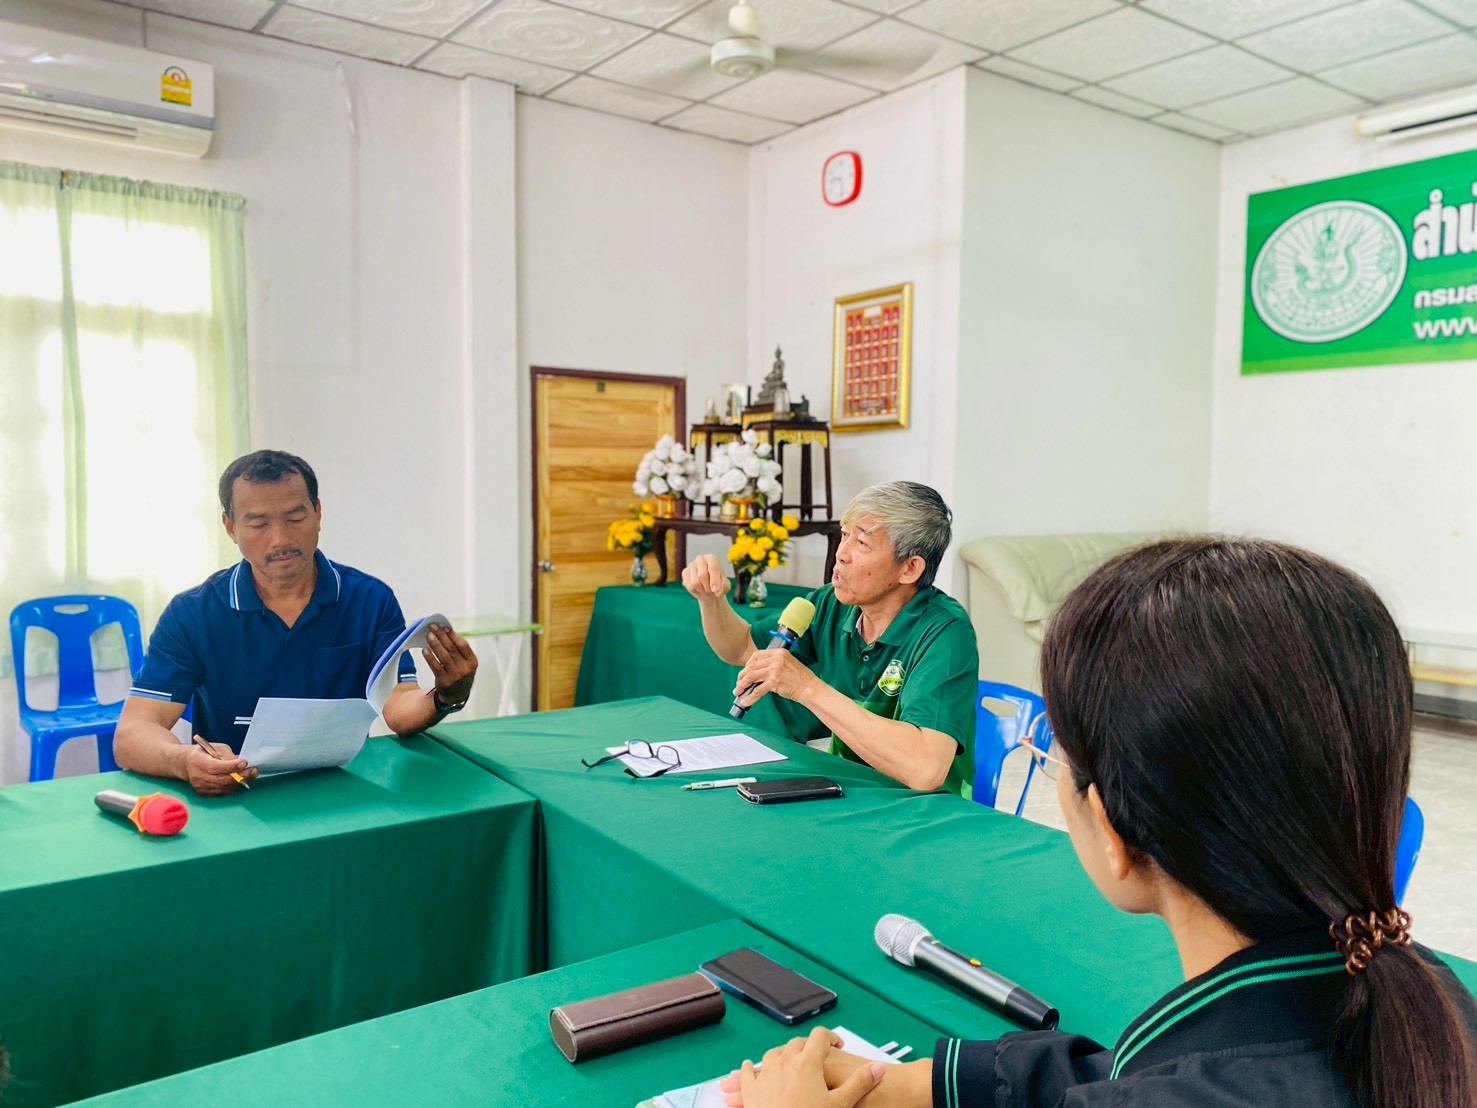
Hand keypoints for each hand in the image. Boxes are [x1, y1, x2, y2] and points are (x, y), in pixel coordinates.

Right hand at [182, 740, 256, 795]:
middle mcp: (198, 777)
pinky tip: (241, 779)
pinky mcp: (205, 793)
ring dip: (240, 781)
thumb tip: (240, 762)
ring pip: (224, 787)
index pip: (216, 767)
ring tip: (251, 773)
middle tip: (254, 770)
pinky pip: (223, 791)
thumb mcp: (214, 747)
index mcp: (198, 762)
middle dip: (241, 775)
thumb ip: (227, 754)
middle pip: (222, 780)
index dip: (231, 766)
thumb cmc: (203, 753)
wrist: (185, 764)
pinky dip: (233, 785)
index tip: (244, 762)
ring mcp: (201, 787)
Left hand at [423, 624, 476, 704]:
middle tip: (433, 627)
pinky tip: (425, 650)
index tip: (444, 627)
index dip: (453, 635)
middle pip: (452, 648)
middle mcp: (465, 669)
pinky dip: (430, 658)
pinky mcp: (445, 681)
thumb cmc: (460, 673)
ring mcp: (455, 676)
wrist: (457, 695)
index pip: (463, 644)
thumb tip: (445, 631)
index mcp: (472, 661)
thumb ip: (458, 649)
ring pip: (444, 656)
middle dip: (441, 636)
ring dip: (435, 644)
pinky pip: (436, 667)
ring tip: (428, 635)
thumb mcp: (465, 662)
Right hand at [682, 553, 731, 601]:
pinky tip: (700, 590)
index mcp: (712, 558)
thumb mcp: (725, 585)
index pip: (713, 567)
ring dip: (702, 591)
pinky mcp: (685, 572)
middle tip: (712, 592)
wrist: (710, 588)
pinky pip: (689, 586)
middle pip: (702, 575)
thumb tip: (717, 591)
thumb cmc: (718, 584)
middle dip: (708, 587)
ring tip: (707, 591)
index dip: (714, 580)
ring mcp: (691, 565)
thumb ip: (723, 587)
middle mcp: (700, 559)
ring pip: (695, 582)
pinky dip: (696, 592)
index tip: (716, 590)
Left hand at [727, 1028, 882, 1107]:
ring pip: (774, 1053)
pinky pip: (748, 1072)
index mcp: (807, 1062)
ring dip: (783, 1054)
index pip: (820, 1036)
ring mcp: (765, 1074)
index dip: (831, 1037)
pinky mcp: (750, 1089)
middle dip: (809, 1046)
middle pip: (796, 1043)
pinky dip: (751, 1067)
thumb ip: (860, 1083)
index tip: (837, 1045)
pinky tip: (751, 1067)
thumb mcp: (840, 1104)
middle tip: (818, 1057)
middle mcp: (784, 1061)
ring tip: (791, 1062)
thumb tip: (879, 1067)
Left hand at [733, 647, 817, 708]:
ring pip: (751, 676)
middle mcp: (776, 659)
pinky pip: (758, 690)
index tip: (745, 672)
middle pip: (752, 666)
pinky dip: (750, 697)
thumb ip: (773, 664)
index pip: (757, 655)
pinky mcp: (774, 682)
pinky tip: (746, 701)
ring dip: (742, 685)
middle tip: (738, 684)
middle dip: (742, 676)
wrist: (809, 687)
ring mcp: (774, 670)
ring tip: (737, 692)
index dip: (748, 664)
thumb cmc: (799, 678)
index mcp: (778, 652)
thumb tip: (757, 673)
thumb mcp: (787, 663)